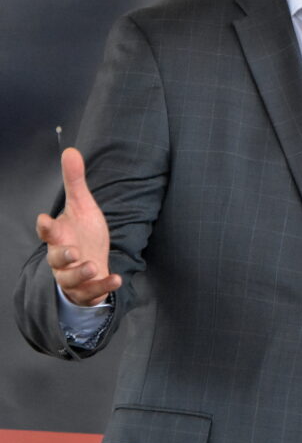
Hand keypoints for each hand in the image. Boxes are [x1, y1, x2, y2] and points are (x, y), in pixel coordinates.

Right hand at [35, 147, 119, 306]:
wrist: (91, 263)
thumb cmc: (82, 233)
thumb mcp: (82, 206)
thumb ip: (74, 182)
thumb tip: (70, 150)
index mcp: (59, 236)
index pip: (47, 232)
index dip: (45, 227)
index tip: (44, 220)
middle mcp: (62, 258)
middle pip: (56, 258)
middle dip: (63, 256)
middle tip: (74, 251)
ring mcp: (73, 276)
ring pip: (70, 279)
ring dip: (81, 273)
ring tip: (92, 265)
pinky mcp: (86, 290)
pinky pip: (91, 292)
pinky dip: (103, 286)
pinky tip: (116, 279)